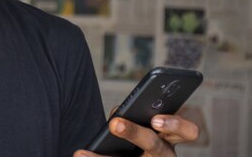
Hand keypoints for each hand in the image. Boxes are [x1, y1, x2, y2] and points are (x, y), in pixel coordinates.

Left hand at [73, 114, 199, 156]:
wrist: (137, 156)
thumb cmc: (141, 139)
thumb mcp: (143, 127)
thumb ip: (132, 116)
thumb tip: (118, 113)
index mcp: (170, 139)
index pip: (188, 132)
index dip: (175, 125)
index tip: (156, 120)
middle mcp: (163, 155)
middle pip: (154, 146)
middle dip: (134, 133)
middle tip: (114, 123)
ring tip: (80, 153)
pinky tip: (79, 154)